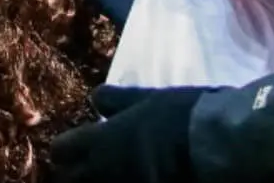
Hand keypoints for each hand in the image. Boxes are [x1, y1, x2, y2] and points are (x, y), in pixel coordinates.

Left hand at [50, 85, 204, 182]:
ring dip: (97, 181)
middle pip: (70, 179)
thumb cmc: (179, 116)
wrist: (212, 148)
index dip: (65, 148)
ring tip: (109, 174)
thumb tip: (93, 98)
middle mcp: (103, 170)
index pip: (61, 150)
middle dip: (75, 172)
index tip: (72, 146)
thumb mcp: (147, 99)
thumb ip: (117, 100)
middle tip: (87, 165)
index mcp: (100, 140)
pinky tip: (135, 179)